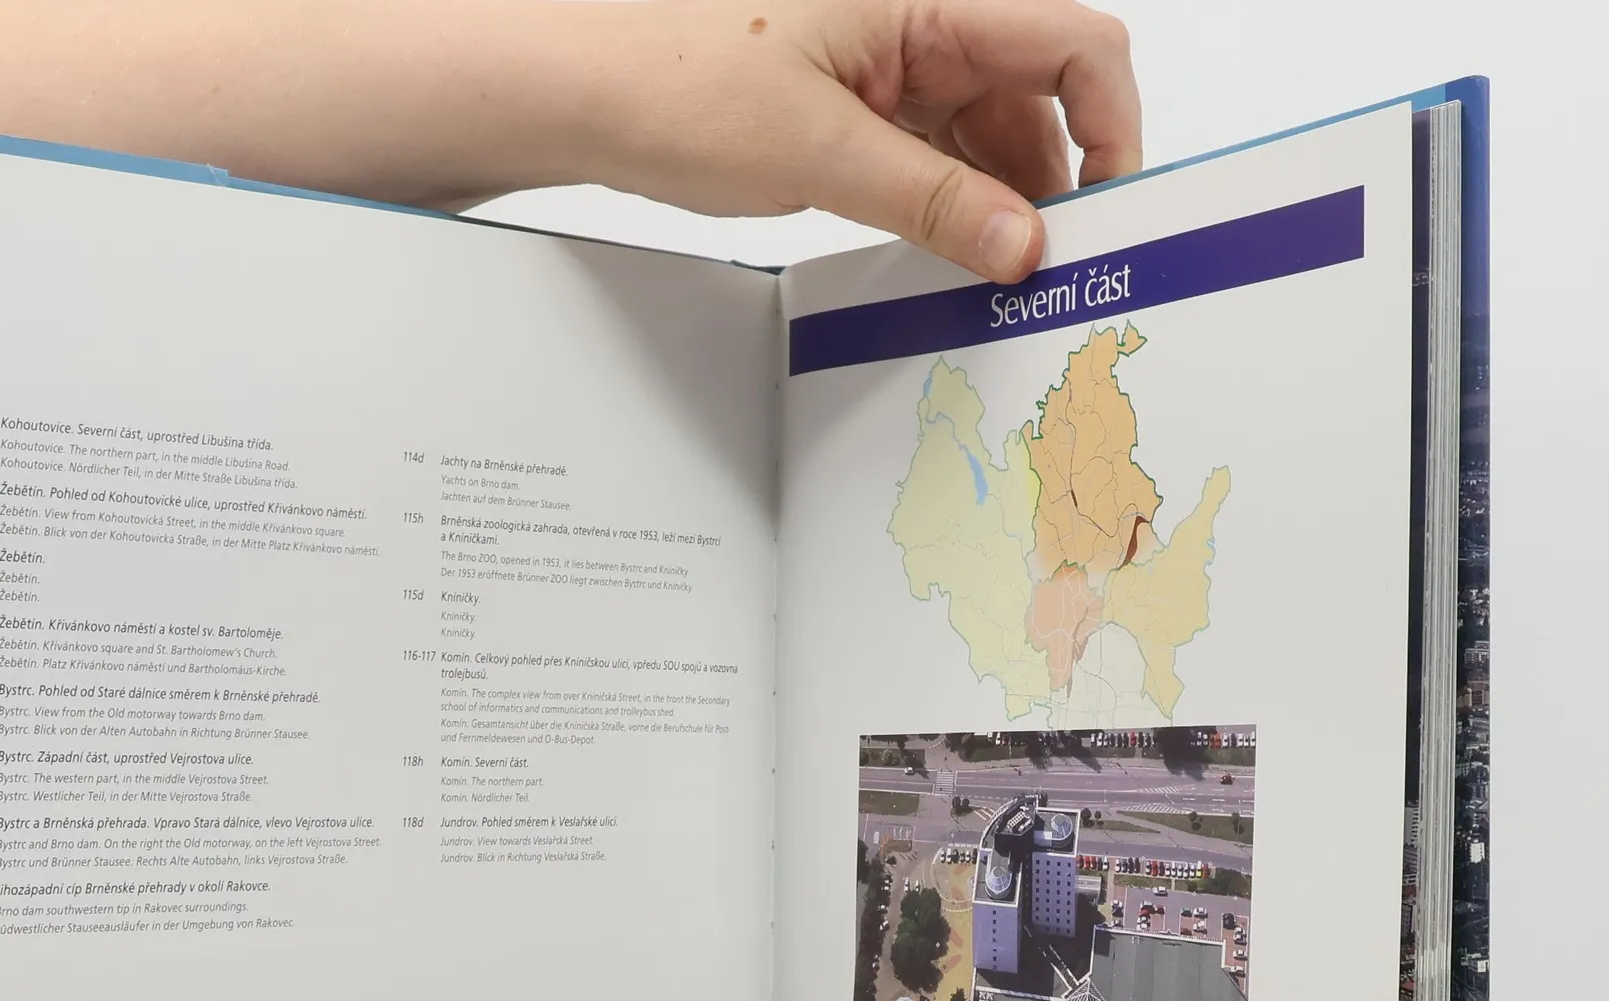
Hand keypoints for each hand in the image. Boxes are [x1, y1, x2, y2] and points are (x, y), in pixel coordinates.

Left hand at [582, 0, 1141, 281]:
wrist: (577, 91)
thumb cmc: (672, 81)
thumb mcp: (818, 152)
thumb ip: (932, 200)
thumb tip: (1024, 244)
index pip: (1071, 42)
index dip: (1113, 124)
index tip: (1110, 210)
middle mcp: (920, 23)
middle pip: (1039, 97)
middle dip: (1059, 183)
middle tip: (1057, 275)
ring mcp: (890, 69)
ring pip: (988, 137)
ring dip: (1002, 206)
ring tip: (1000, 284)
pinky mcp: (858, 112)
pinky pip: (935, 159)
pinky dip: (952, 209)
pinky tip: (951, 263)